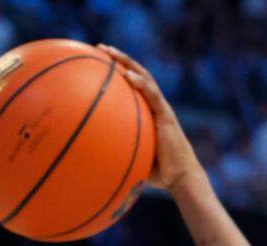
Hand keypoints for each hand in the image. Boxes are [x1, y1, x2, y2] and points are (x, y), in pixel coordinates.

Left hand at [98, 44, 201, 193]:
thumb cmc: (154, 174)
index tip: (96, 63)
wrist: (178, 177)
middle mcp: (152, 105)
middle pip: (135, 74)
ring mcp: (160, 107)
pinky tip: (129, 76)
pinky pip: (152, 95)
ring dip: (127, 63)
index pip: (129, 86)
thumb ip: (114, 154)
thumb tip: (87, 164)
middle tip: (99, 48)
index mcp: (145, 112)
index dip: (115, 72)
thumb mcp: (130, 160)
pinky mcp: (166, 114)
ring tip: (110, 53)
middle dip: (118, 59)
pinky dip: (141, 84)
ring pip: (144, 78)